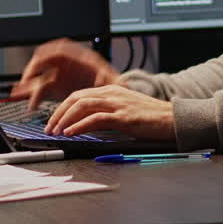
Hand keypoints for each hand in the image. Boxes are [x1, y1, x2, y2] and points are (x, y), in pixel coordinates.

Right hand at [10, 38, 121, 109]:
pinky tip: (32, 105)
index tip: (38, 62)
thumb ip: (106, 79)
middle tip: (26, 82)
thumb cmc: (112, 84)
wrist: (111, 95)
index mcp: (80, 58)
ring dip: (28, 84)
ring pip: (40, 77)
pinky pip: (42, 90)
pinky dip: (35, 97)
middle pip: (45, 62)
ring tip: (17, 93)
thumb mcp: (113, 81)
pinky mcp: (57, 87)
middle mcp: (68, 65)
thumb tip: (103, 79)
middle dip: (32, 70)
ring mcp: (61, 76)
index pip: (59, 50)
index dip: (47, 55)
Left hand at [45, 84, 176, 145]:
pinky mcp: (123, 117)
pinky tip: (71, 133)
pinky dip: (79, 125)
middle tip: (49, 127)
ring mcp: (117, 104)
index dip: (63, 108)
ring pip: (82, 106)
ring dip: (65, 119)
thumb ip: (107, 112)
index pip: (79, 95)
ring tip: (56, 131)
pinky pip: (95, 118)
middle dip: (58, 113)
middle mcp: (112, 94)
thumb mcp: (125, 109)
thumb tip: (88, 124)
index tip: (54, 121)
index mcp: (112, 90)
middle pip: (76, 98)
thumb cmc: (152, 117)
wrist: (173, 119)